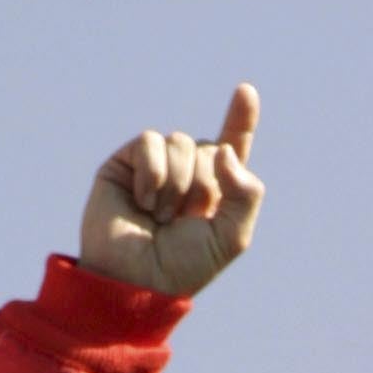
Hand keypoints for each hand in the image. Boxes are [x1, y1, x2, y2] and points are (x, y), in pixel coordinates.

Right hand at [80, 82, 263, 297]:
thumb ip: (246, 194)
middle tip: (183, 221)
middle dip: (202, 185)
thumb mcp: (231, 238)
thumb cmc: (182, 267)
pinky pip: (150, 142)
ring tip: (160, 217)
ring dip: (176, 183)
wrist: (134, 280)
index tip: (246, 92)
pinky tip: (142, 202)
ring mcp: (156, 166)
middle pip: (209, 148)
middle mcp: (187, 174)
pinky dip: (152, 174)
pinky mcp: (127, 162)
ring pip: (181, 141)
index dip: (240, 121)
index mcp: (215, 192)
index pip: (231, 149)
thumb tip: (224, 150)